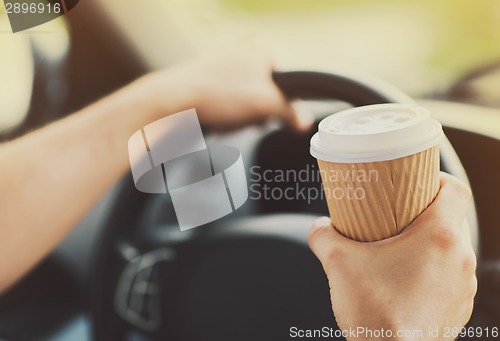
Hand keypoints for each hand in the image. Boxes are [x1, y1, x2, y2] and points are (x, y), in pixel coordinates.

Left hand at [145, 40, 312, 130]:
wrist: (173, 102)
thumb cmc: (217, 93)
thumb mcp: (266, 104)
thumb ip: (291, 113)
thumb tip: (304, 122)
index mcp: (261, 47)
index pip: (288, 83)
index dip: (282, 104)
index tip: (273, 116)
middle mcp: (243, 52)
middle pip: (267, 94)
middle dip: (258, 112)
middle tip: (246, 117)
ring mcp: (225, 66)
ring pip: (247, 102)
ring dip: (241, 117)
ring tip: (228, 118)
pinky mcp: (210, 82)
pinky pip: (229, 105)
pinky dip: (226, 116)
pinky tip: (218, 120)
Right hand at [308, 172, 476, 339]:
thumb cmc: (375, 314)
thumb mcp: (338, 263)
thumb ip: (323, 236)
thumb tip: (319, 227)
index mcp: (438, 238)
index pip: (456, 190)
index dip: (439, 178)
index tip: (420, 180)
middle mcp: (459, 260)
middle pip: (453, 218)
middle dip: (426, 211)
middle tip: (399, 212)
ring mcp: (462, 286)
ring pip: (453, 248)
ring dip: (430, 242)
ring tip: (399, 246)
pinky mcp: (457, 307)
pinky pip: (450, 275)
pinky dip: (432, 269)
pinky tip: (405, 277)